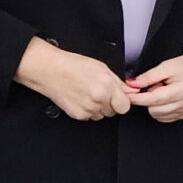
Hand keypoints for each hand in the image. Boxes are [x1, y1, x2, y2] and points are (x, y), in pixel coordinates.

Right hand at [17, 38, 133, 120]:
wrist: (50, 70)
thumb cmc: (73, 65)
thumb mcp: (101, 68)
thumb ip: (119, 83)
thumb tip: (132, 91)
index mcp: (106, 86)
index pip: (125, 106)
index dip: (121, 102)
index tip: (117, 97)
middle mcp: (98, 99)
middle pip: (113, 112)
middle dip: (109, 104)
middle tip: (98, 91)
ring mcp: (88, 109)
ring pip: (101, 116)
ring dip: (98, 108)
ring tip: (87, 93)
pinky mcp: (78, 115)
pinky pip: (90, 117)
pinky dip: (87, 110)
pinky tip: (80, 98)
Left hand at [127, 45, 182, 123]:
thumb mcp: (166, 66)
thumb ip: (148, 76)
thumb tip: (132, 85)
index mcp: (182, 90)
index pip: (154, 99)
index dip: (138, 98)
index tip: (127, 95)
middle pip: (154, 109)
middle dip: (149, 98)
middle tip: (156, 85)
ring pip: (157, 115)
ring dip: (155, 104)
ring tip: (163, 91)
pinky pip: (164, 118)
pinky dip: (161, 109)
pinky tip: (167, 98)